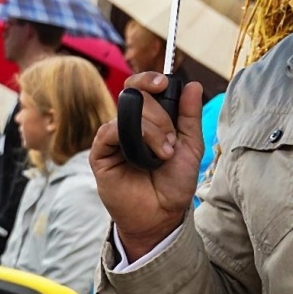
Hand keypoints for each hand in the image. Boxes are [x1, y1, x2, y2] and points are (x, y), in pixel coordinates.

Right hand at [91, 72, 204, 258]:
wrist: (163, 214)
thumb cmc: (174, 182)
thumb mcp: (190, 145)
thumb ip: (189, 115)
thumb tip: (192, 84)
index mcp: (148, 119)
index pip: (141, 87)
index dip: (149, 79)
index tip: (162, 83)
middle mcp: (128, 124)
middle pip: (137, 96)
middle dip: (160, 117)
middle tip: (170, 142)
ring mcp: (113, 137)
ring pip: (127, 113)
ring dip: (152, 130)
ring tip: (163, 154)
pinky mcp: (100, 153)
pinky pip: (110, 131)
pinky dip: (133, 139)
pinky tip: (146, 158)